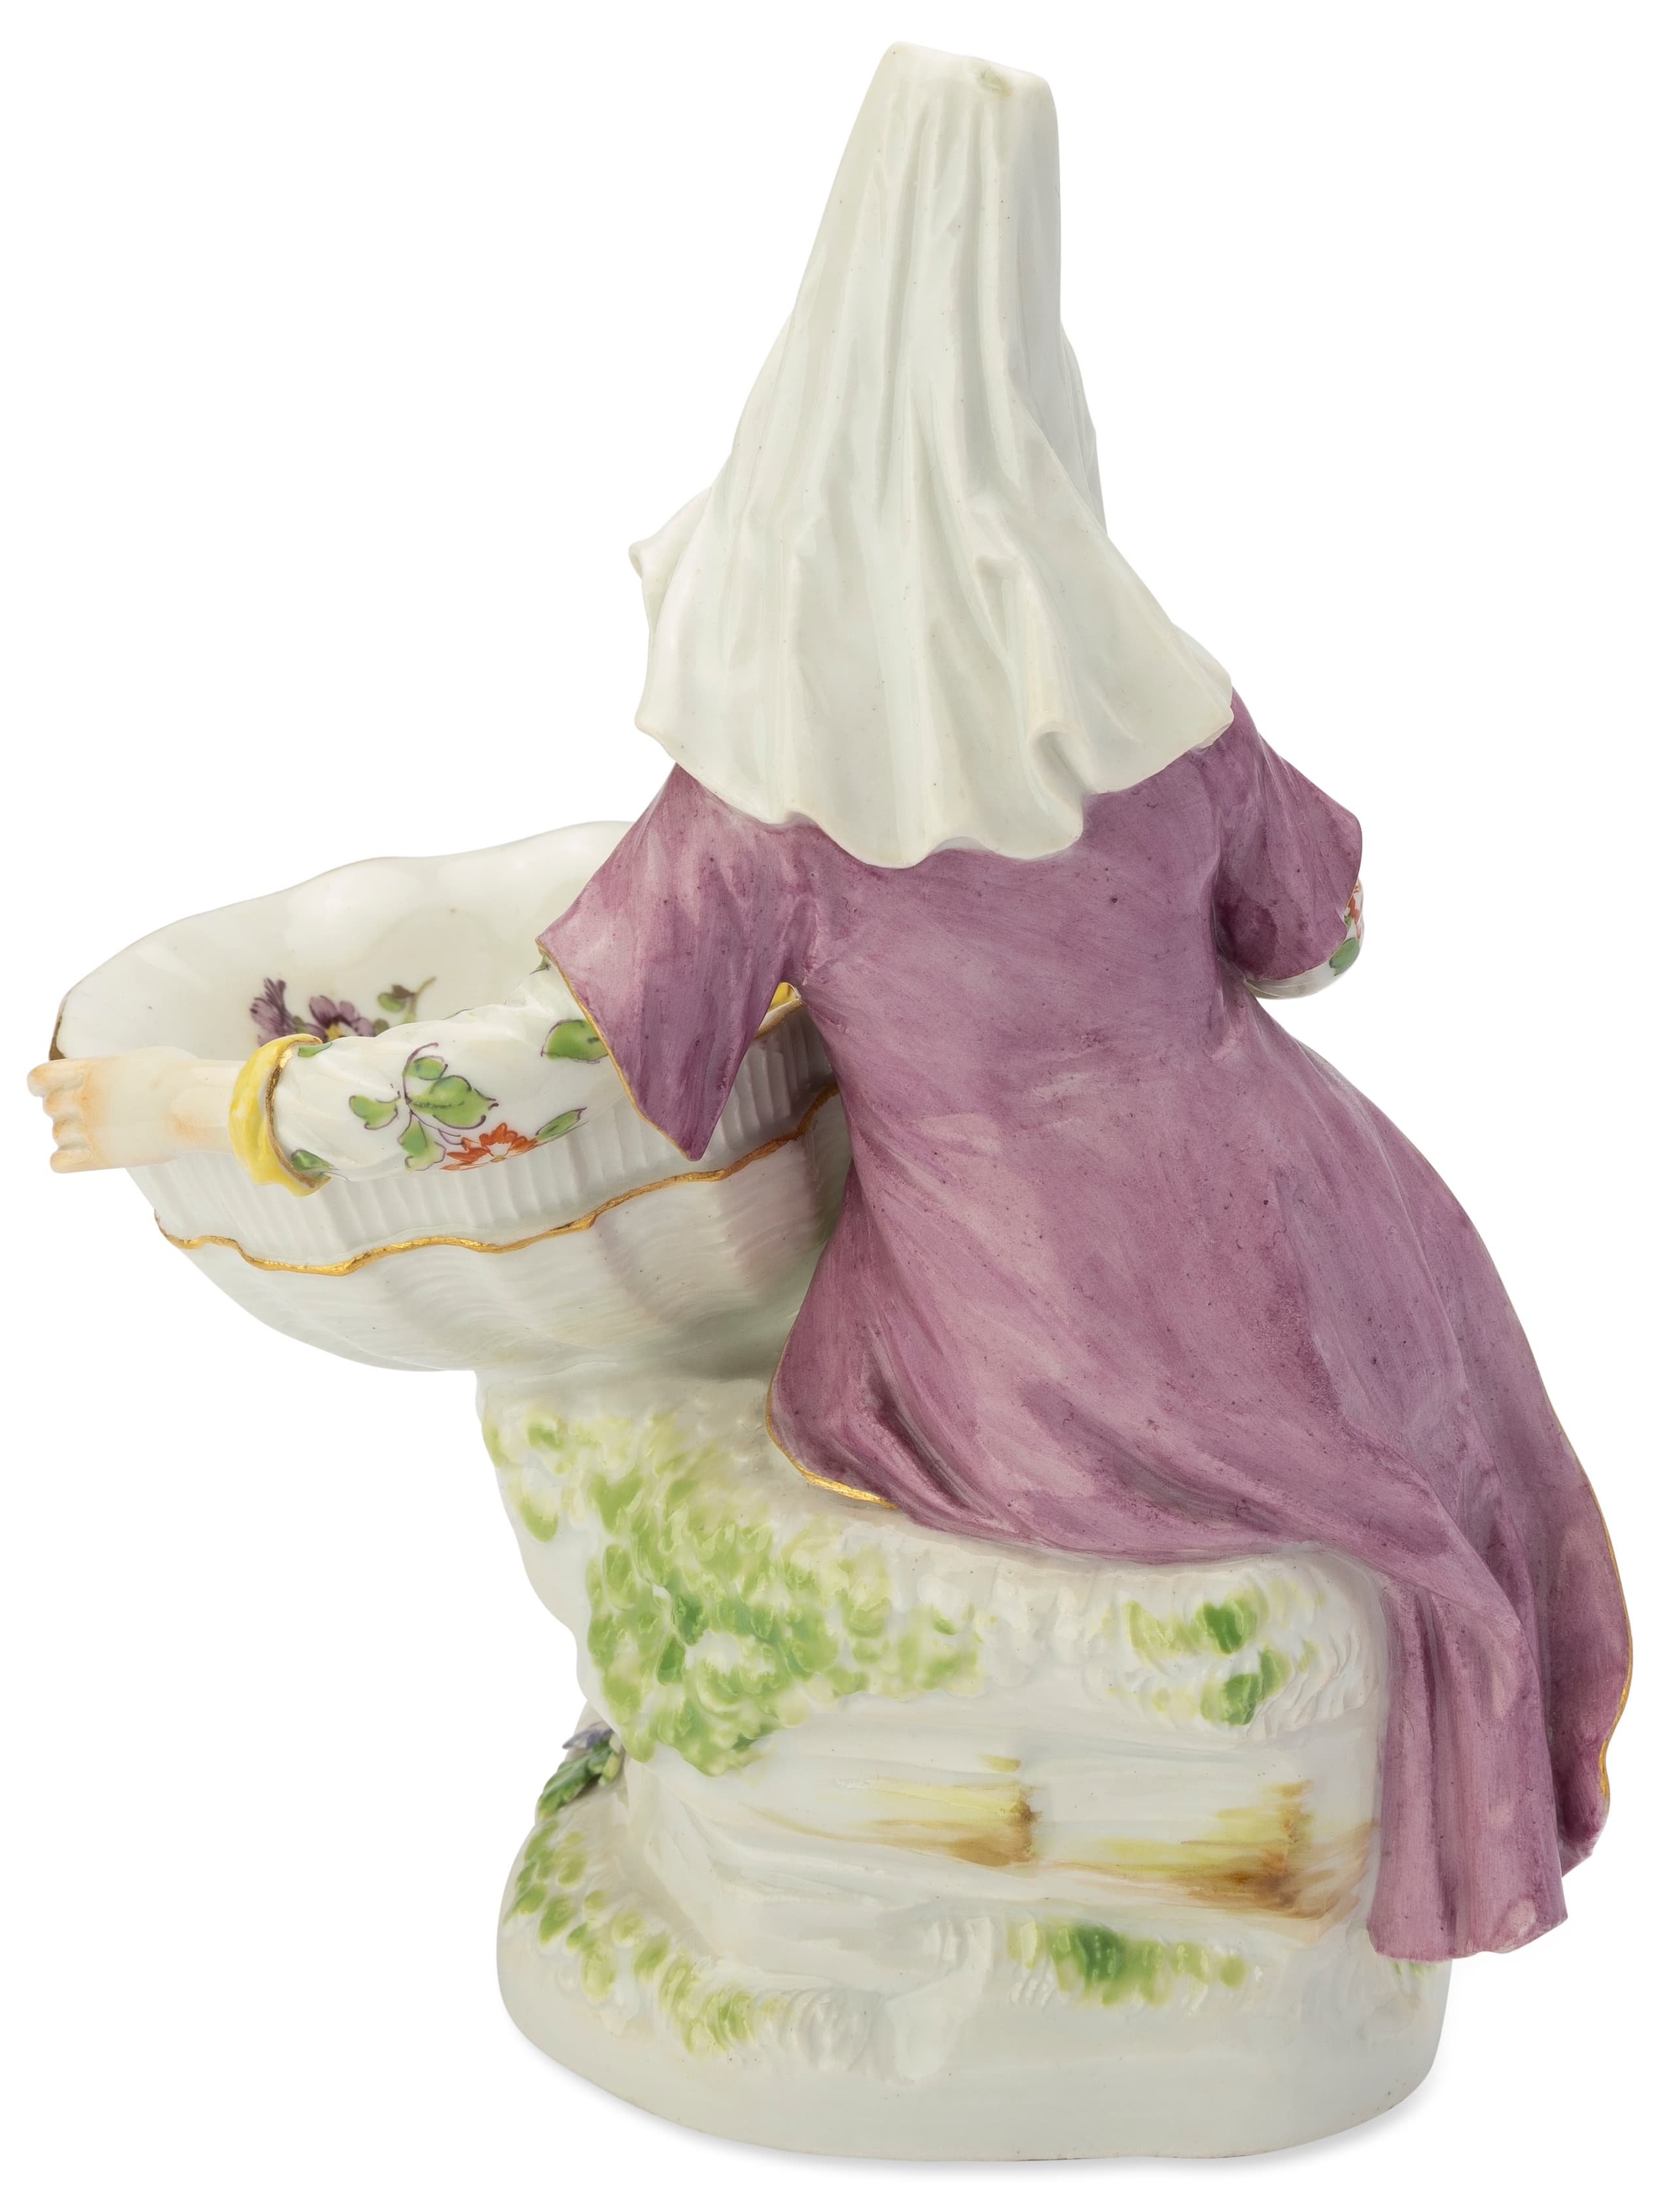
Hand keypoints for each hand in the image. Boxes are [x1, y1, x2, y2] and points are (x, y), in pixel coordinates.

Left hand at [28, 1050, 238, 1171]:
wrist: (198, 1105)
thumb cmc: (183, 1079)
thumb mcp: (143, 1062)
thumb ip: (117, 1072)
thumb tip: (116, 1080)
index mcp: (93, 1071)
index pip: (40, 1078)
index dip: (42, 1085)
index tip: (53, 1090)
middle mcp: (85, 1099)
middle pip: (50, 1109)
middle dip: (66, 1111)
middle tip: (93, 1114)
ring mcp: (91, 1128)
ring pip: (57, 1135)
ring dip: (72, 1135)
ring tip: (101, 1133)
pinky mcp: (101, 1156)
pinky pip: (59, 1162)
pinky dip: (66, 1160)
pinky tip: (86, 1155)